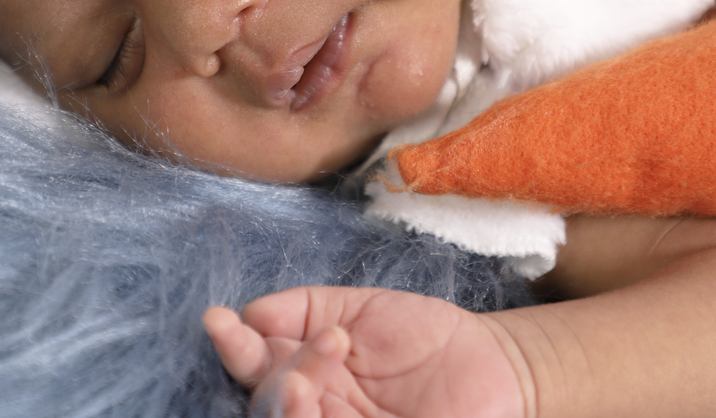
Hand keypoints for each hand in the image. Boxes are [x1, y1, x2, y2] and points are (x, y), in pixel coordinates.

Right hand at [203, 286, 528, 417]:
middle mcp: (316, 411)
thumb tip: (249, 313)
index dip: (234, 346)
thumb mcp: (361, 310)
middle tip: (318, 349)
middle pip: (268, 408)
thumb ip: (306, 308)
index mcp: (306, 373)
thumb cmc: (426, 338)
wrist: (495, 366)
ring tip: (304, 385)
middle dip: (275, 380)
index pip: (256, 367)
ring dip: (288, 410)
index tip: (219, 320)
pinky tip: (324, 410)